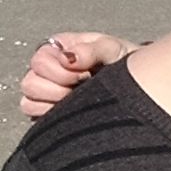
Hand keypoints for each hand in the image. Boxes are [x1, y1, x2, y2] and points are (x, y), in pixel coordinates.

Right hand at [19, 31, 134, 118]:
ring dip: (53, 103)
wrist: (141, 89)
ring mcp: (48, 96)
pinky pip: (38, 121)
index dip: (58, 70)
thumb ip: (91, 50)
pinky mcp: (52, 117)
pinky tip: (73, 113)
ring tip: (78, 100)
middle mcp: (48, 73)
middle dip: (56, 88)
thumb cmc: (124, 64)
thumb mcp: (112, 49)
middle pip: (30, 83)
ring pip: (29, 103)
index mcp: (58, 51)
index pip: (39, 61)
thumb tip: (68, 58)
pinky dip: (51, 118)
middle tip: (81, 88)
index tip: (83, 74)